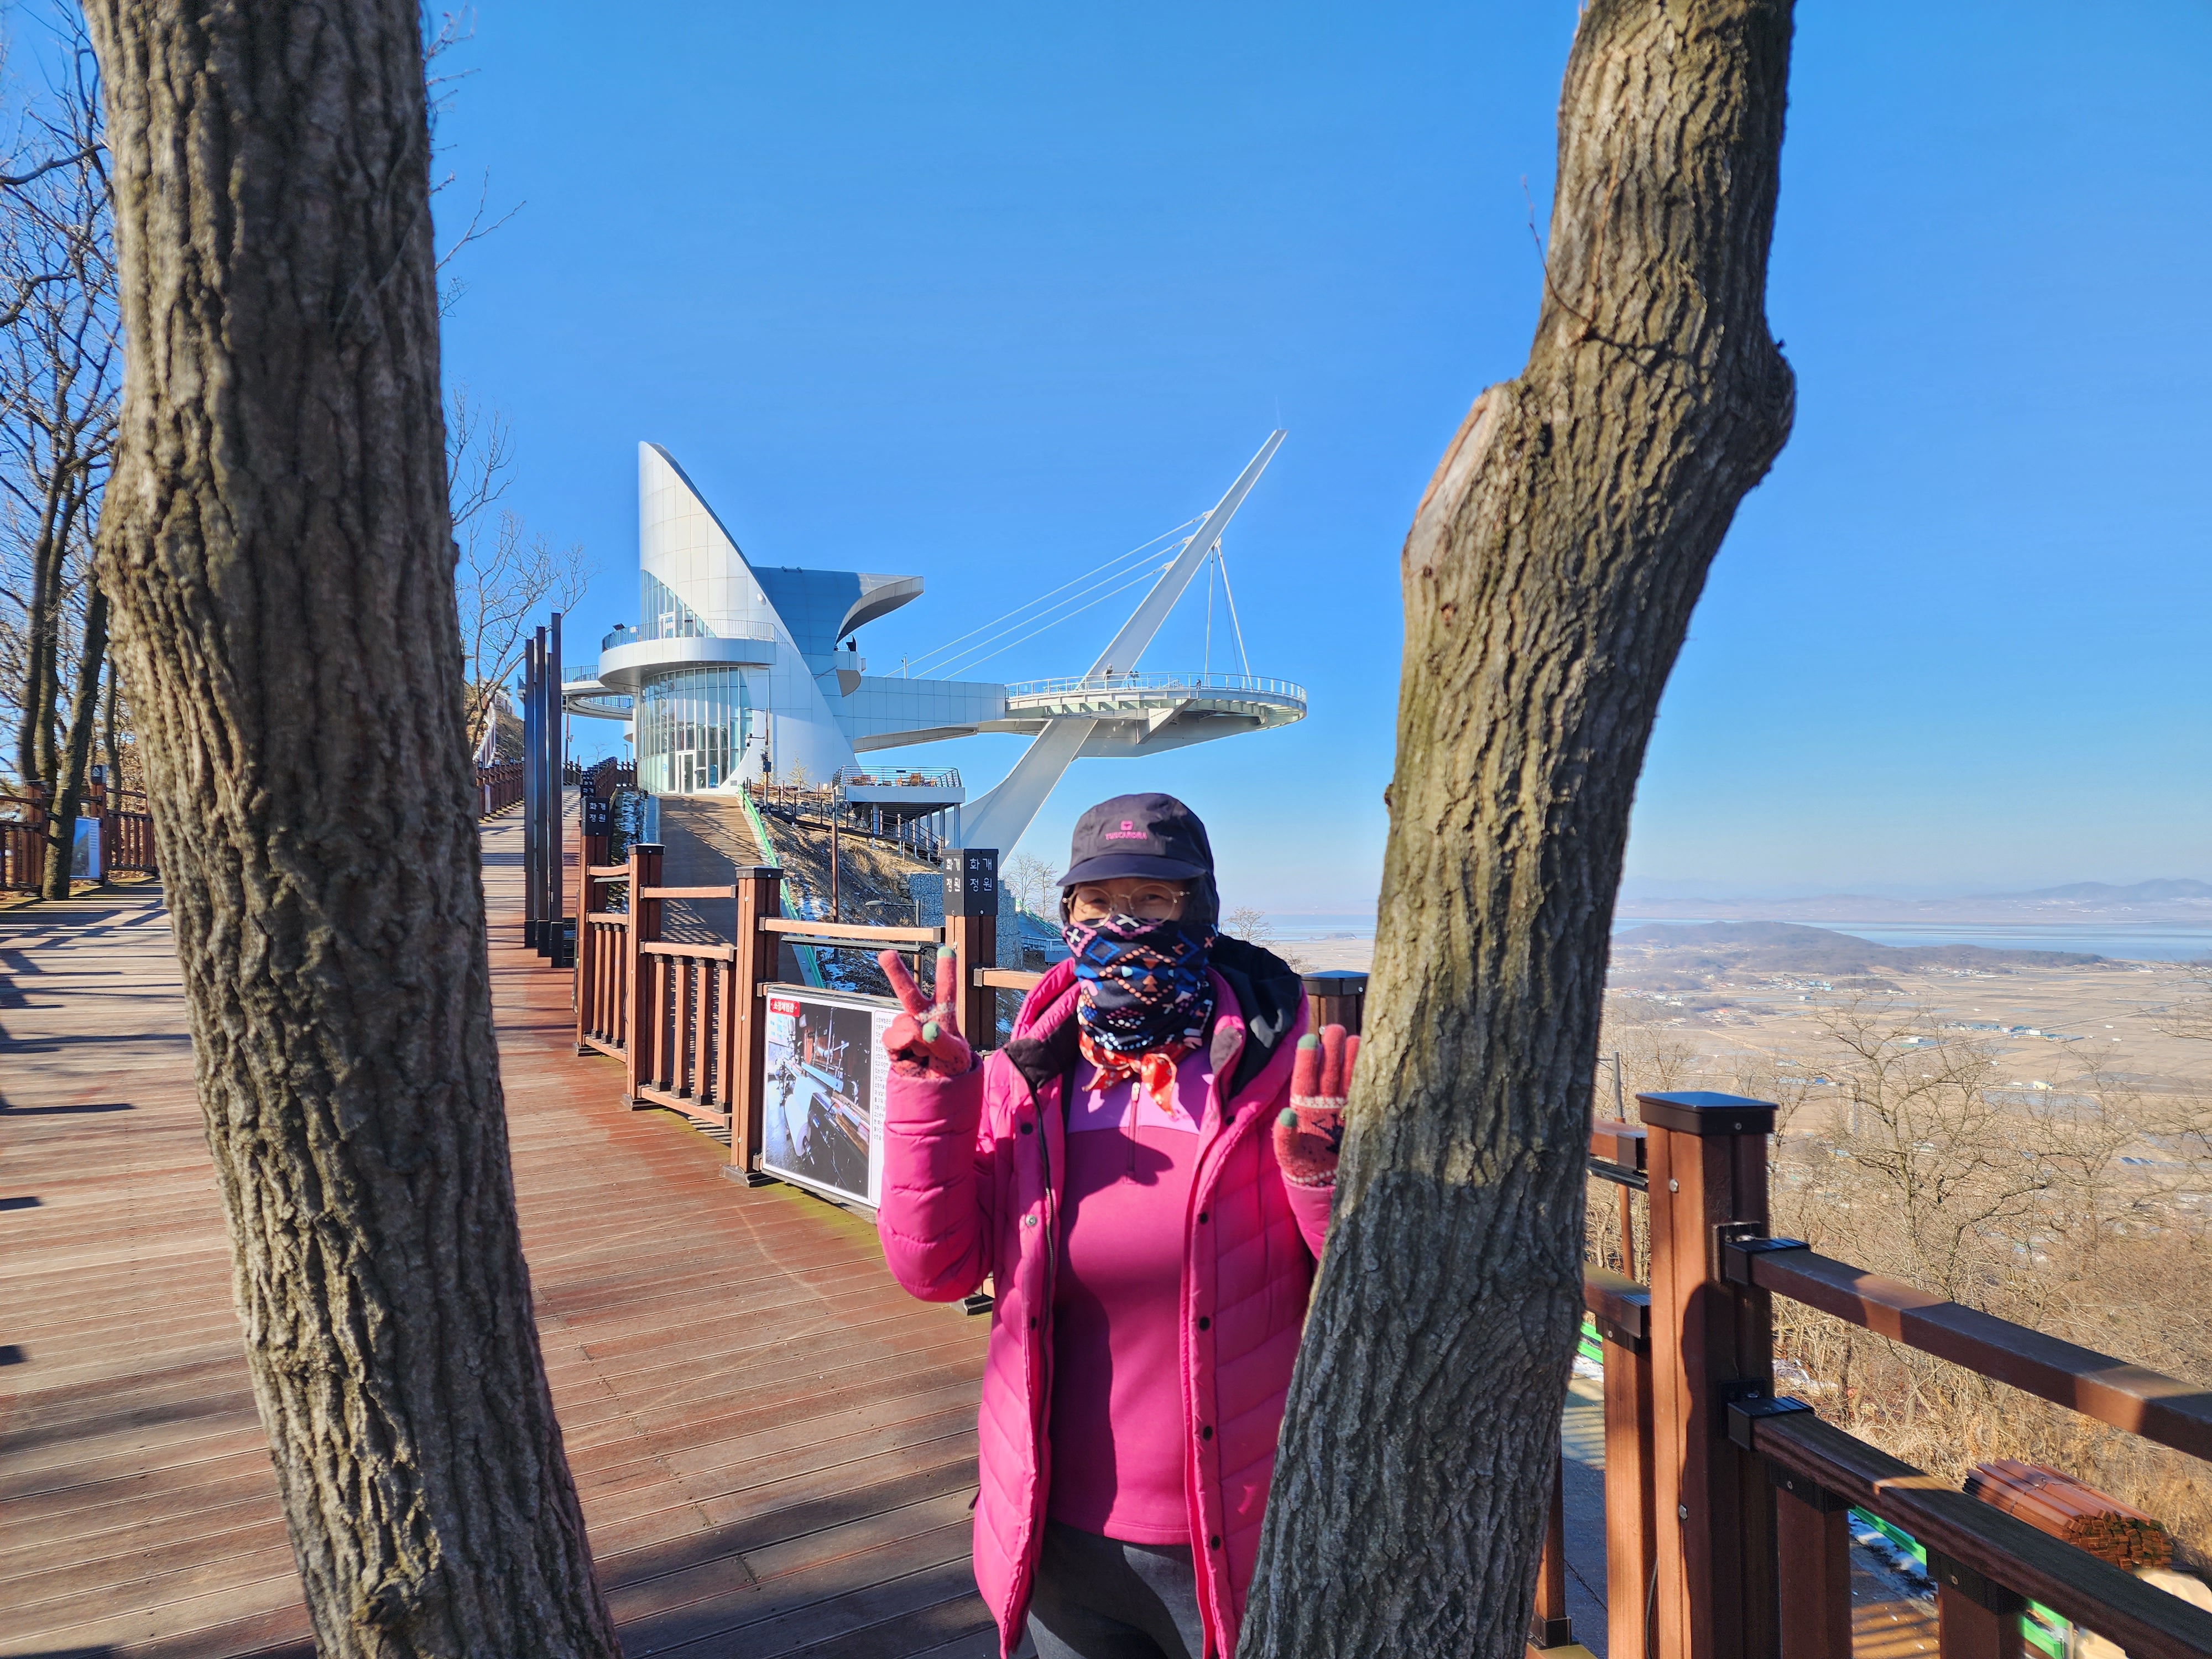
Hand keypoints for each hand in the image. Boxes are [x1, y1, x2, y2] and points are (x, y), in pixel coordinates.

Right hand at [878, 945, 973, 1077]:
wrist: (936, 1088)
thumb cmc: (951, 1066)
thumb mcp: (955, 1054)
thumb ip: (939, 1040)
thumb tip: (921, 1029)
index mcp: (943, 1014)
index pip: (945, 990)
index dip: (945, 969)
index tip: (945, 949)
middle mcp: (922, 1018)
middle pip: (908, 993)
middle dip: (896, 973)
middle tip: (886, 955)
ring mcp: (906, 1031)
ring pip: (901, 1022)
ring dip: (911, 1035)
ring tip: (924, 1053)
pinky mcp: (894, 1045)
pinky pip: (892, 1038)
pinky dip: (902, 1046)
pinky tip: (911, 1056)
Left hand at [1274, 1023, 1355, 1188]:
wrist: (1323, 1183)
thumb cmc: (1300, 1165)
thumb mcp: (1287, 1154)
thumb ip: (1284, 1136)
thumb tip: (1287, 1114)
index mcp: (1302, 1105)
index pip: (1304, 1078)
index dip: (1307, 1059)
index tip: (1310, 1039)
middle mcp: (1322, 1101)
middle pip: (1328, 1071)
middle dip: (1331, 1050)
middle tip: (1336, 1028)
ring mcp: (1341, 1106)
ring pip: (1346, 1077)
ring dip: (1351, 1058)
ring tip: (1357, 1037)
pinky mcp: (1358, 1115)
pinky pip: (1362, 1093)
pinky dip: (1367, 1078)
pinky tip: (1373, 1061)